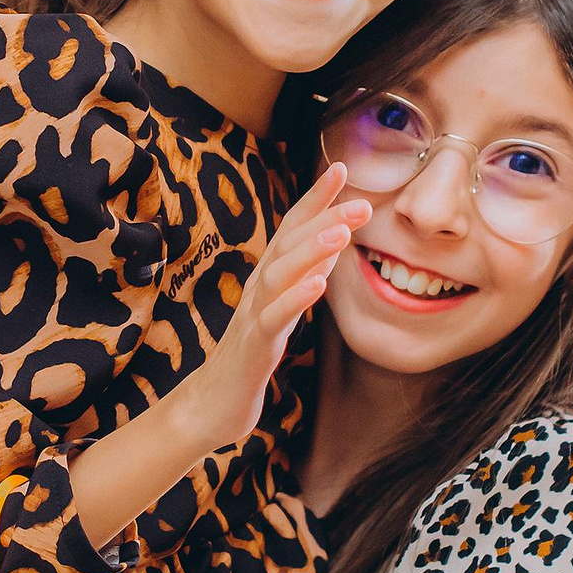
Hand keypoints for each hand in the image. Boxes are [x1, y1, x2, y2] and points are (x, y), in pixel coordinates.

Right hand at [172, 164, 369, 453]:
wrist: (211, 405)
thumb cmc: (249, 357)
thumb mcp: (279, 312)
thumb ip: (299, 280)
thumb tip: (328, 250)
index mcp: (266, 279)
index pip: (290, 229)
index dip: (314, 198)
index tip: (340, 168)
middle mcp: (257, 288)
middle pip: (287, 243)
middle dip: (323, 218)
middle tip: (361, 201)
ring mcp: (252, 315)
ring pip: (278, 274)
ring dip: (310, 250)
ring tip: (342, 233)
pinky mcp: (253, 347)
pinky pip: (274, 319)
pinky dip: (296, 299)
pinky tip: (319, 285)